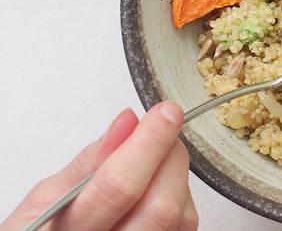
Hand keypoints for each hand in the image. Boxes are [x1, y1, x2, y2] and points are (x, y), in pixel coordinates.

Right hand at [1, 102, 196, 230]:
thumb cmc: (46, 228)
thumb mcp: (46, 196)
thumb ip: (90, 160)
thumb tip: (128, 122)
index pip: (119, 187)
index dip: (149, 143)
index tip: (165, 113)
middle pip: (161, 207)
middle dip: (170, 157)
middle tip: (163, 129)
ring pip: (180, 216)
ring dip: (176, 175)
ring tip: (153, 160)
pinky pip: (185, 224)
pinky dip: (179, 195)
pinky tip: (158, 187)